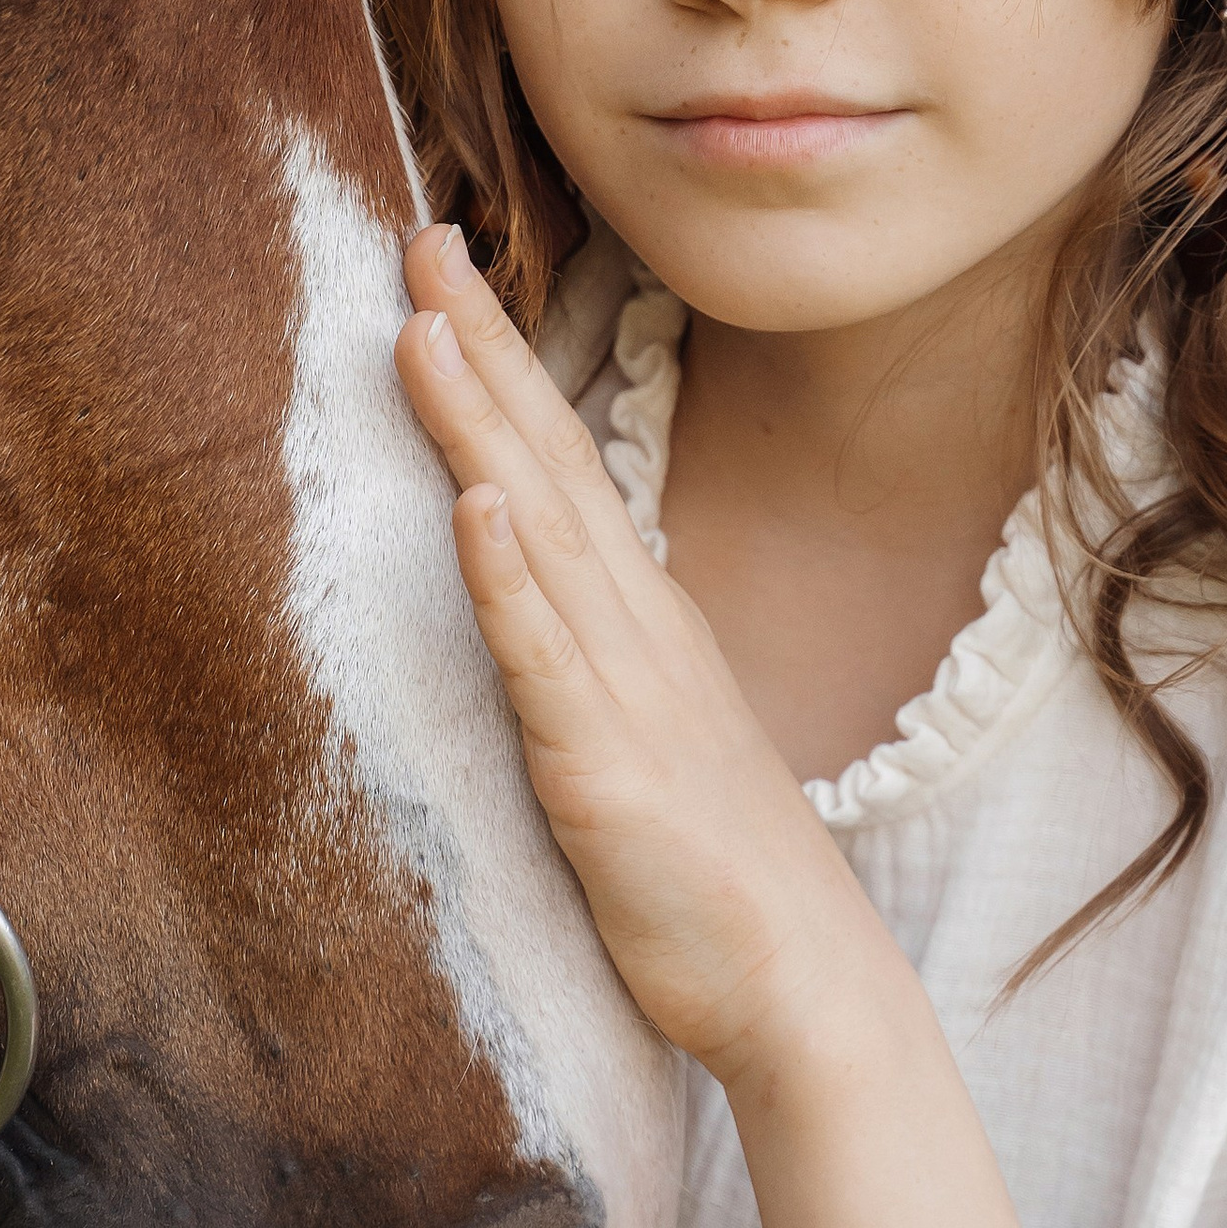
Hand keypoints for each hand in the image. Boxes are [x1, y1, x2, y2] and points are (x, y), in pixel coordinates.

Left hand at [396, 226, 870, 1082]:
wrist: (805, 992)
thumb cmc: (714, 873)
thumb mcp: (644, 733)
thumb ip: (588, 656)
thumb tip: (534, 590)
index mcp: (639, 619)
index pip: (558, 461)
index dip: (502, 363)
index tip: (446, 271)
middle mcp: (636, 630)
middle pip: (547, 459)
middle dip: (482, 345)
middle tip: (421, 235)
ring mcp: (626, 695)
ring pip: (538, 531)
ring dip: (480, 423)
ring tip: (425, 325)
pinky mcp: (608, 774)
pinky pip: (547, 662)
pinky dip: (508, 576)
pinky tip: (476, 504)